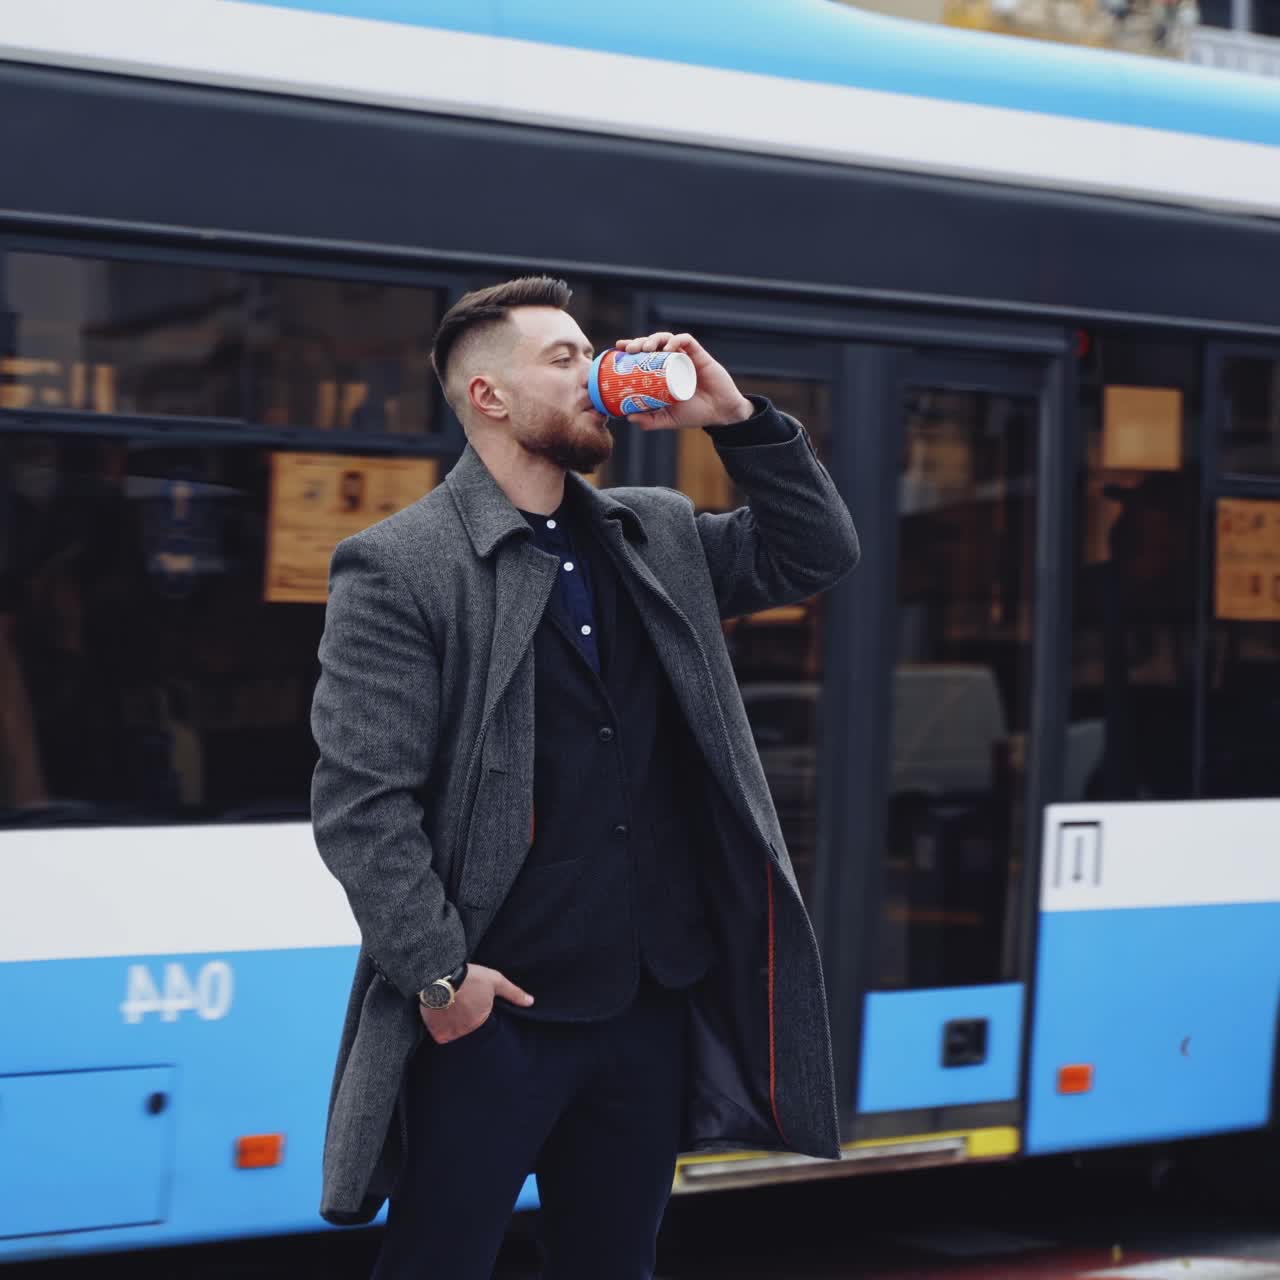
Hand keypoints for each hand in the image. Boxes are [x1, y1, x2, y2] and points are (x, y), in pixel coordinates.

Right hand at [419, 963, 532, 1044]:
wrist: (440, 976)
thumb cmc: (470, 977)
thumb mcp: (495, 981)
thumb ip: (513, 993)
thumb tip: (531, 1002)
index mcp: (483, 1020)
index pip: (482, 1023)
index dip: (477, 1012)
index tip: (472, 1004)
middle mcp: (469, 1031)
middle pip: (468, 1028)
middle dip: (465, 1019)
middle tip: (461, 1005)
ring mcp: (454, 1034)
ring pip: (455, 1032)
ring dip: (453, 1024)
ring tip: (451, 1008)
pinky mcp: (439, 1034)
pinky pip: (441, 1035)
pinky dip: (440, 1027)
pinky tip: (441, 1014)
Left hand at [612, 332, 752, 431]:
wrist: (721, 413)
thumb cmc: (696, 414)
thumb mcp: (669, 419)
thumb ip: (651, 421)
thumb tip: (628, 418)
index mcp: (663, 372)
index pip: (644, 355)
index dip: (631, 347)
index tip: (618, 349)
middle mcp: (672, 361)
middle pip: (652, 343)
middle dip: (639, 342)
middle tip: (630, 350)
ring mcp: (685, 356)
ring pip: (666, 338)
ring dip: (654, 338)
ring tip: (646, 348)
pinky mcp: (699, 355)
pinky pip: (686, 340)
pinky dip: (675, 340)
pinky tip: (668, 347)